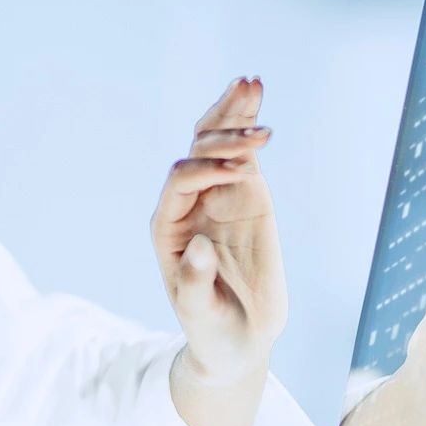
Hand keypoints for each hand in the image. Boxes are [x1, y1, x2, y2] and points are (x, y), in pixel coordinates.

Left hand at [152, 78, 287, 425]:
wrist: (236, 340)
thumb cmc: (210, 329)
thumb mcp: (198, 313)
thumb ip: (194, 282)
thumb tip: (197, 246)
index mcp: (168, 227)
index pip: (181, 181)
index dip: (206, 170)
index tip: (239, 173)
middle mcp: (188, 204)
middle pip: (196, 151)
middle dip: (222, 132)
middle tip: (253, 120)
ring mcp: (218, 197)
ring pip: (217, 144)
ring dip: (234, 116)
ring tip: (252, 85)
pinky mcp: (247, 198)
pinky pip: (244, 156)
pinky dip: (249, 129)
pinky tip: (257, 101)